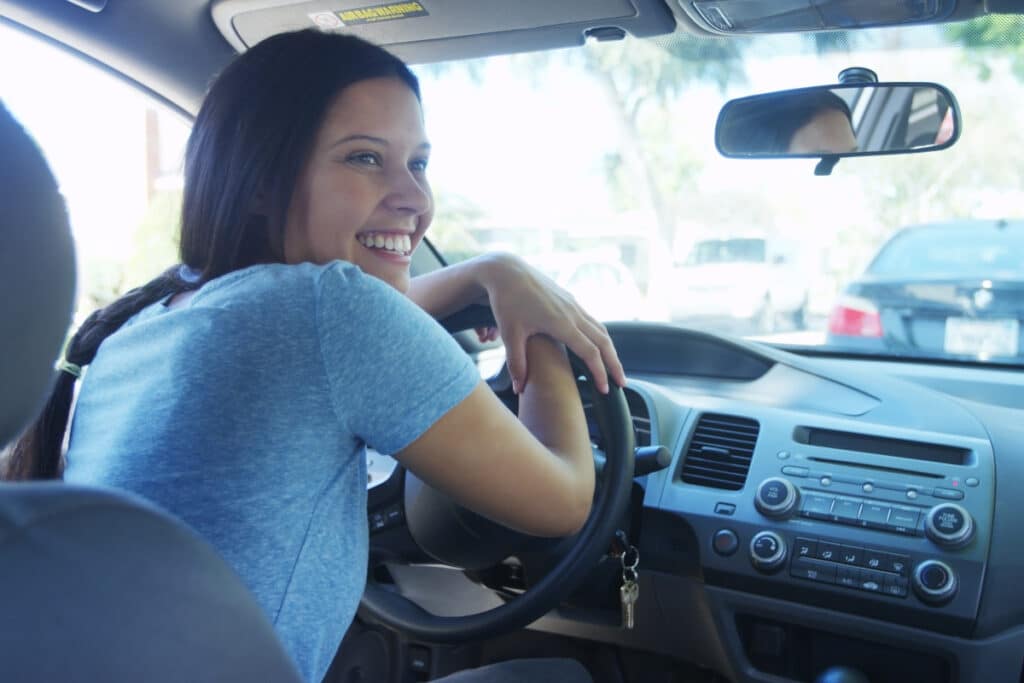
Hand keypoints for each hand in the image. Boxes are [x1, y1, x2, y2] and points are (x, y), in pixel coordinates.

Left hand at [477, 253, 625, 393]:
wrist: (506, 271)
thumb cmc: (506, 301)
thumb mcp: (510, 334)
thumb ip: (517, 363)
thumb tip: (519, 389)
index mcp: (562, 323)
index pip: (590, 352)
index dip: (599, 373)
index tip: (605, 390)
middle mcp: (573, 313)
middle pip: (603, 341)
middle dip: (614, 364)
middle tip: (621, 384)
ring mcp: (573, 304)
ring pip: (600, 329)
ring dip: (609, 350)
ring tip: (613, 367)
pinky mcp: (569, 299)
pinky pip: (591, 320)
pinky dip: (599, 337)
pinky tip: (597, 346)